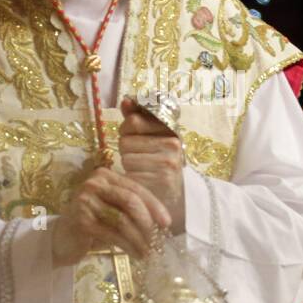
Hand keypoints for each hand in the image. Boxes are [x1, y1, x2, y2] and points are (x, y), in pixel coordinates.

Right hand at [51, 166, 171, 265]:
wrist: (61, 239)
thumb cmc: (92, 225)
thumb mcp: (113, 210)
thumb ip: (132, 208)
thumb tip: (163, 221)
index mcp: (105, 175)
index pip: (136, 188)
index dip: (154, 205)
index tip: (167, 222)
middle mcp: (93, 183)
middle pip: (130, 201)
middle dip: (148, 222)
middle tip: (158, 240)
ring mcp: (85, 200)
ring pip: (123, 219)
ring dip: (139, 238)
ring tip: (148, 252)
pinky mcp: (81, 220)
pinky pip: (113, 234)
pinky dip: (127, 246)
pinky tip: (135, 254)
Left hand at [117, 97, 185, 232]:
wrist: (177, 201)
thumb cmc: (161, 167)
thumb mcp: (154, 140)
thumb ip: (138, 119)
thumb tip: (126, 100)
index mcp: (171, 131)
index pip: (133, 122)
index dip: (128, 132)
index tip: (136, 140)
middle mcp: (172, 144)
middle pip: (126, 140)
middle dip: (127, 151)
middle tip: (140, 160)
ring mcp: (167, 163)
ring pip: (125, 158)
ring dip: (128, 167)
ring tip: (142, 172)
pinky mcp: (159, 182)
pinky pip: (129, 175)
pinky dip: (130, 181)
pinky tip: (142, 183)